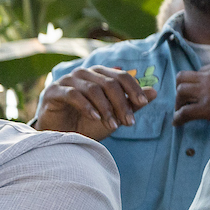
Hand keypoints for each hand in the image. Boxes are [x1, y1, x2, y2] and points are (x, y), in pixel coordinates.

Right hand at [37, 64, 153, 137]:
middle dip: (122, 104)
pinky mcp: (54, 91)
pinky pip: (74, 95)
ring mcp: (68, 80)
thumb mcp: (114, 116)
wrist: (61, 136)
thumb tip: (155, 92)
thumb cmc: (88, 124)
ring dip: (106, 108)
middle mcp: (84, 74)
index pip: (121, 76)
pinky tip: (95, 118)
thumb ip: (132, 104)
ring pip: (93, 89)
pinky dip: (87, 107)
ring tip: (114, 126)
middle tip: (129, 122)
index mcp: (100, 75)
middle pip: (109, 83)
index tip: (144, 103)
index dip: (134, 88)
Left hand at [173, 60, 209, 126]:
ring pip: (180, 91)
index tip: (199, 91)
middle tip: (183, 100)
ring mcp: (208, 91)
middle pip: (183, 77)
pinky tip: (177, 123)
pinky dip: (178, 118)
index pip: (200, 71)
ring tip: (180, 111)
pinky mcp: (208, 108)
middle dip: (181, 89)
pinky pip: (185, 112)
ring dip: (178, 102)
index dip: (199, 82)